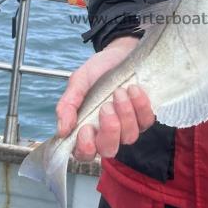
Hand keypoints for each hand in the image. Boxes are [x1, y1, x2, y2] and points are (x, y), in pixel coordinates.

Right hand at [55, 36, 154, 159]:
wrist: (119, 53)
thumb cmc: (97, 71)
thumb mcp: (78, 82)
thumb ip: (68, 105)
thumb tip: (61, 130)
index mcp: (86, 128)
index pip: (84, 153)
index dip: (86, 148)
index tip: (86, 129)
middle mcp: (107, 133)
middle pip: (109, 150)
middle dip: (109, 131)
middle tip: (105, 107)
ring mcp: (127, 127)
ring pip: (129, 136)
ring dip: (124, 113)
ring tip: (119, 91)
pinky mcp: (144, 117)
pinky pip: (145, 121)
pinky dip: (140, 105)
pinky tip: (133, 89)